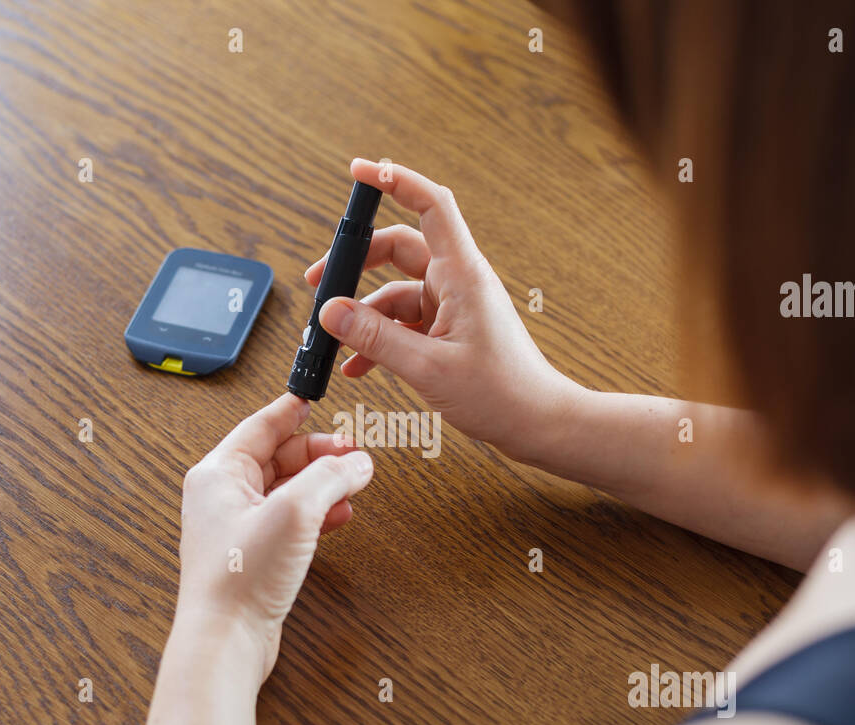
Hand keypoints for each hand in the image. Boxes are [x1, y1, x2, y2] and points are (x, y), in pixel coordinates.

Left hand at [173, 393, 372, 688]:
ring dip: (322, 484)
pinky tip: (340, 516)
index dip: (292, 411)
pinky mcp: (253, 556)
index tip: (314, 397)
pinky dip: (317, 514)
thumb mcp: (295, 511)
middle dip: (319, 453)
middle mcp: (222, 497)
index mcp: (218, 474)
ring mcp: (237, 528)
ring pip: (287, 490)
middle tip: (353, 451)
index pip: (260, 426)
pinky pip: (289, 521)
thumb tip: (357, 461)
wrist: (226, 640)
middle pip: (278, 457)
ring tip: (354, 482)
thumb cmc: (240, 577)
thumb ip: (331, 477)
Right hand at [306, 158, 570, 461]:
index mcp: (462, 275)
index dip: (395, 180)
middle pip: (399, 248)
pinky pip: (405, 323)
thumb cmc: (500, 393)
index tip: (359, 170)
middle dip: (356, 262)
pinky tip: (357, 365)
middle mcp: (458, 282)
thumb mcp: (428, 367)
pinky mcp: (450, 330)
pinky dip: (379, 338)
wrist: (537, 423)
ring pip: (396, 292)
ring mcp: (453, 306)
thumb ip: (376, 338)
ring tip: (332, 340)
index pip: (430, 205)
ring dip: (363, 314)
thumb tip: (331, 312)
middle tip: (317, 281)